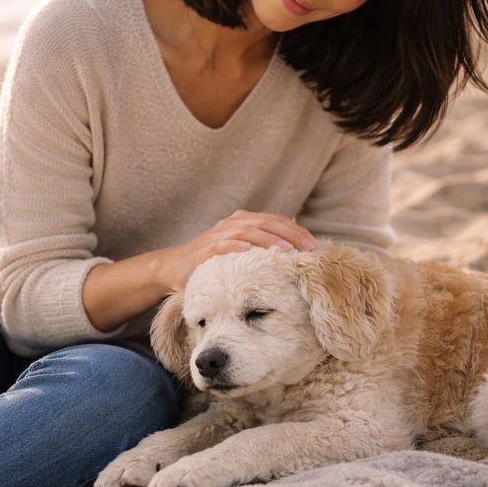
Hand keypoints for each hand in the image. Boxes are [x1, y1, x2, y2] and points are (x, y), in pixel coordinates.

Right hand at [155, 210, 315, 291]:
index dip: (296, 229)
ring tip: (285, 250)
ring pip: (248, 231)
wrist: (175, 266)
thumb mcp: (241, 253)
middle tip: (307, 249)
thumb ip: (262, 250)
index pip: (276, 220)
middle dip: (289, 234)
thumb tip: (294, 258)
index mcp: (244, 221)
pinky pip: (222, 245)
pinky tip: (250, 251)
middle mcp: (233, 223)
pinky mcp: (204, 249)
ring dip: (269, 239)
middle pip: (266, 222)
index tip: (313, 245)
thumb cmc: (215, 262)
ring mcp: (218, 235)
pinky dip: (236, 246)